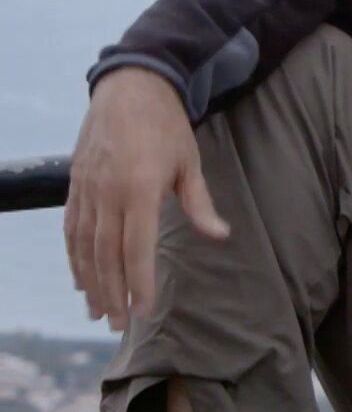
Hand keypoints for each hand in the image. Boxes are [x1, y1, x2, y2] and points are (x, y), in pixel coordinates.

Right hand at [64, 68, 228, 330]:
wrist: (129, 87)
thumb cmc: (167, 126)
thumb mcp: (190, 162)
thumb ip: (199, 204)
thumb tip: (219, 236)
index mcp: (139, 188)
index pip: (136, 247)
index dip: (138, 282)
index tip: (143, 310)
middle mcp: (106, 193)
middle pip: (106, 254)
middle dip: (112, 292)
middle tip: (118, 324)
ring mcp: (86, 189)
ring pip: (84, 245)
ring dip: (91, 281)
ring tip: (98, 310)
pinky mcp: (75, 185)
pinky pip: (71, 228)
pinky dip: (74, 256)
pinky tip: (81, 278)